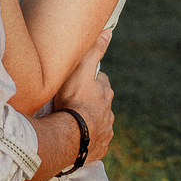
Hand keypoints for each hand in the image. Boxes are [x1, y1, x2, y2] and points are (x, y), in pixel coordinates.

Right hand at [52, 30, 114, 164]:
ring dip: (90, 121)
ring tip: (75, 122)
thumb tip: (109, 31)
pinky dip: (89, 139)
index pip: (101, 82)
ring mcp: (105, 131)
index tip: (81, 82)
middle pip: (101, 103)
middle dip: (91, 102)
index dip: (91, 81)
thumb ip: (94, 51)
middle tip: (74, 102)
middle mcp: (109, 113)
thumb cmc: (74, 101)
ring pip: (99, 123)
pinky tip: (79, 139)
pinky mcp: (99, 148)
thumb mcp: (82, 70)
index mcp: (105, 94)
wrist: (72, 136)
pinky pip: (95, 142)